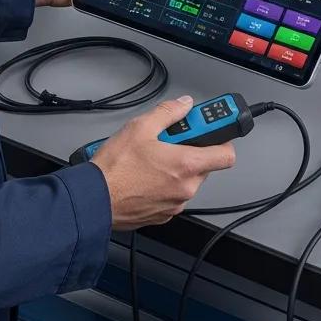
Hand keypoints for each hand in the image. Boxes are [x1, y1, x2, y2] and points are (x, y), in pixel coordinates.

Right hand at [90, 97, 236, 228]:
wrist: (93, 201)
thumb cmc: (115, 169)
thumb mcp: (140, 127)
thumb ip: (168, 112)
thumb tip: (183, 105)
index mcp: (186, 165)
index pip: (227, 155)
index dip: (222, 140)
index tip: (213, 131)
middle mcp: (185, 188)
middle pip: (204, 165)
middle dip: (191, 151)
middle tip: (171, 141)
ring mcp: (174, 204)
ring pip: (186, 180)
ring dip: (176, 168)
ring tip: (151, 158)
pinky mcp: (162, 215)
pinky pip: (172, 195)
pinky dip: (164, 184)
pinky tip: (144, 175)